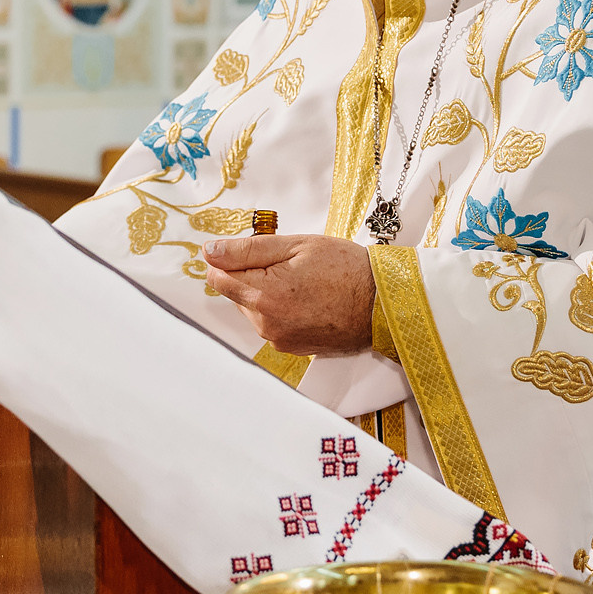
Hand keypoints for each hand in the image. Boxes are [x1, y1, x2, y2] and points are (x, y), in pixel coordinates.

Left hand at [201, 234, 374, 357]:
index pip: (218, 277)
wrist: (382, 304)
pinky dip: (281, 309)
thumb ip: (248, 249)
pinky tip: (306, 298)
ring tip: (302, 282)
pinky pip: (271, 323)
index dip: (228, 259)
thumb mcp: (296, 245)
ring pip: (253, 309)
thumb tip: (210, 251)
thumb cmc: (346, 269)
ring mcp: (278, 339)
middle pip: (236, 293)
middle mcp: (265, 324)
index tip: (246, 250)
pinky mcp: (290, 348)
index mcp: (264, 295)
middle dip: (252, 275)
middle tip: (289, 263)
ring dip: (267, 292)